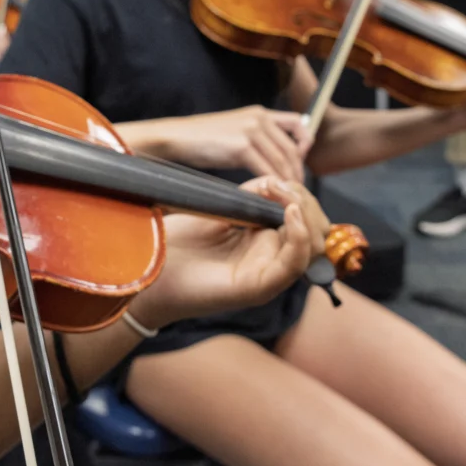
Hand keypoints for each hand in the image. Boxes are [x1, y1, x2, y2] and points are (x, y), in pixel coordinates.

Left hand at [129, 178, 326, 328]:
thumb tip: (278, 181)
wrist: (150, 268)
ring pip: (310, 248)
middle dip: (308, 204)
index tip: (281, 178)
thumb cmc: (180, 240)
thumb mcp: (222, 207)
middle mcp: (272, 260)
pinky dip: (298, 238)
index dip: (300, 196)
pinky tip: (289, 215)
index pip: (304, 218)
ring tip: (289, 198)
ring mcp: (268, 275)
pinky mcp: (258, 288)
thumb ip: (251, 195)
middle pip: (314, 232)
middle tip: (287, 186)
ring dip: (307, 216)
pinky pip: (292, 265)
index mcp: (266, 241)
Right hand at [161, 106, 313, 181]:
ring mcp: (251, 131)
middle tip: (297, 189)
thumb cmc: (203, 139)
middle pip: (291, 148)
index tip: (301, 161)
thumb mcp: (236, 130)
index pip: (297, 122)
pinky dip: (271, 183)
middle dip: (297, 171)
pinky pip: (265, 169)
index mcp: (260, 113)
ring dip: (287, 181)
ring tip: (286, 195)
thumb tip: (274, 159)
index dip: (305, 142)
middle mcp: (259, 118)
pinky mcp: (242, 147)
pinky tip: (269, 193)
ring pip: (281, 161)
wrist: (178, 137)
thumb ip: (257, 138)